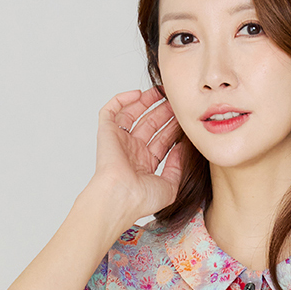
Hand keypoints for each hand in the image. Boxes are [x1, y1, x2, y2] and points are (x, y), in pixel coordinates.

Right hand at [95, 86, 191, 226]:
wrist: (120, 197)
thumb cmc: (141, 198)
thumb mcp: (170, 186)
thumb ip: (178, 167)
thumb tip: (182, 147)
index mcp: (145, 164)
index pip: (162, 140)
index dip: (173, 127)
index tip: (184, 117)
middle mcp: (132, 151)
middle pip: (150, 124)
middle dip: (163, 111)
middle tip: (175, 100)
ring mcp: (119, 141)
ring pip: (133, 114)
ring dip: (146, 102)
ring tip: (160, 91)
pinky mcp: (106, 132)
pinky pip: (111, 110)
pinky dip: (122, 99)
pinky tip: (138, 94)